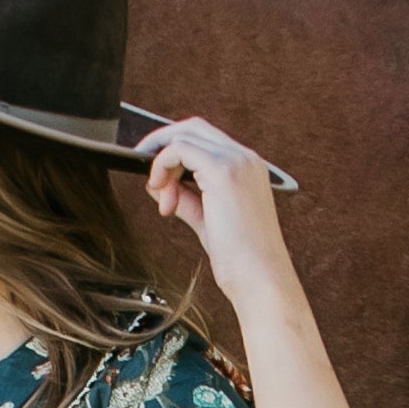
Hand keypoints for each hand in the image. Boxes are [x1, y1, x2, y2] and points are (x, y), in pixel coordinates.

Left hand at [140, 118, 297, 307]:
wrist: (261, 280)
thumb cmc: (241, 260)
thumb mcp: (207, 220)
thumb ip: (185, 198)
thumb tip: (158, 185)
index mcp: (249, 168)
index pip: (205, 139)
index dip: (175, 153)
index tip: (160, 179)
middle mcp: (246, 158)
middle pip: (193, 127)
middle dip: (162, 145)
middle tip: (148, 173)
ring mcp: (237, 161)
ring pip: (184, 135)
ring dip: (162, 162)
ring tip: (162, 198)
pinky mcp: (222, 171)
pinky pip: (179, 149)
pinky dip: (161, 165)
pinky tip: (160, 190)